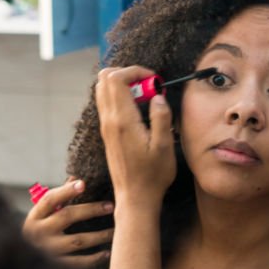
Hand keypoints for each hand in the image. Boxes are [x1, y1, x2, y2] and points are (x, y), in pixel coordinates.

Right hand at [22, 178, 114, 267]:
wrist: (23, 264)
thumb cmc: (39, 232)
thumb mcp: (42, 216)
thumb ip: (58, 199)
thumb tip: (76, 178)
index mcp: (35, 217)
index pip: (50, 199)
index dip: (66, 191)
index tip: (83, 183)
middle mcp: (39, 233)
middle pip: (67, 217)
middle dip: (90, 210)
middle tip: (110, 206)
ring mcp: (48, 251)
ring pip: (77, 241)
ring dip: (99, 235)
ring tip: (115, 230)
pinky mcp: (56, 267)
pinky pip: (78, 263)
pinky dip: (93, 259)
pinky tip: (106, 253)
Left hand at [94, 66, 175, 208]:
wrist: (135, 198)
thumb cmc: (152, 176)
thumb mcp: (164, 146)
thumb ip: (161, 117)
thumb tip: (158, 97)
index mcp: (122, 121)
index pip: (116, 78)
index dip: (135, 71)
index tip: (154, 81)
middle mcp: (109, 121)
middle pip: (104, 79)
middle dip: (127, 74)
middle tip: (148, 86)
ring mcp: (106, 127)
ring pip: (103, 90)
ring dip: (124, 86)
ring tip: (145, 98)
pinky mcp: (108, 133)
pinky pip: (108, 104)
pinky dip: (121, 98)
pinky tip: (140, 111)